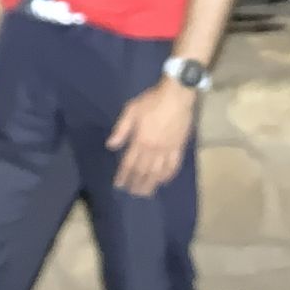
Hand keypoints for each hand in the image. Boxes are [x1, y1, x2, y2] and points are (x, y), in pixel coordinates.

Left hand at [107, 78, 197, 196]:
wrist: (176, 96)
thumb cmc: (152, 101)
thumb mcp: (131, 110)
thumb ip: (121, 129)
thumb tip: (111, 145)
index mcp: (140, 140)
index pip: (129, 163)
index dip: (123, 175)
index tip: (119, 185)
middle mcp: (153, 149)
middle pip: (143, 171)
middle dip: (136, 184)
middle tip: (133, 193)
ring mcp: (167, 149)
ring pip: (158, 172)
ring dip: (151, 184)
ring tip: (146, 193)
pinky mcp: (179, 147)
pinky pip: (174, 165)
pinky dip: (168, 175)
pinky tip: (164, 181)